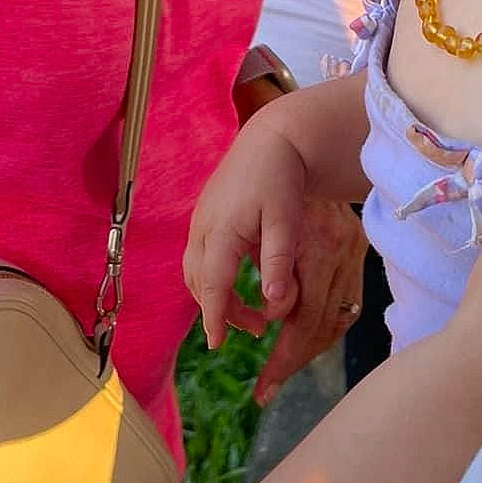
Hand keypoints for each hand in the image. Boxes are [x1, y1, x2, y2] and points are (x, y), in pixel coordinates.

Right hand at [184, 118, 309, 349]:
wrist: (272, 138)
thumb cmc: (281, 177)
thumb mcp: (285, 219)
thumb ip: (278, 260)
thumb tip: (272, 301)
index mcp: (221, 231)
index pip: (212, 285)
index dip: (214, 317)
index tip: (216, 344)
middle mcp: (203, 228)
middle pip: (200, 282)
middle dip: (220, 310)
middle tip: (255, 328)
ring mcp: (200, 220)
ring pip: (196, 271)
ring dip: (215, 295)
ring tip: (249, 313)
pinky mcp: (205, 216)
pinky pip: (199, 256)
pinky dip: (212, 277)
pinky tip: (238, 282)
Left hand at [251, 198, 367, 403]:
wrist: (298, 143)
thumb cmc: (259, 184)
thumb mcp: (247, 223)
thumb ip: (252, 270)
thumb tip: (250, 321)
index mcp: (312, 245)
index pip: (295, 314)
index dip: (280, 356)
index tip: (260, 386)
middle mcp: (337, 252)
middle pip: (316, 325)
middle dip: (288, 362)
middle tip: (264, 392)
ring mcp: (351, 255)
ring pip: (332, 323)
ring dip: (304, 352)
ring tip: (277, 375)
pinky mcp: (357, 256)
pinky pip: (341, 311)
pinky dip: (320, 332)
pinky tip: (300, 346)